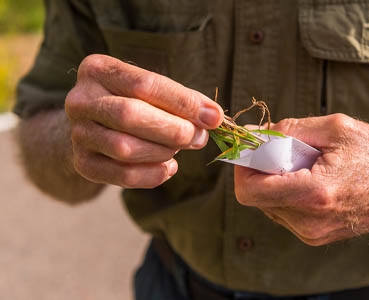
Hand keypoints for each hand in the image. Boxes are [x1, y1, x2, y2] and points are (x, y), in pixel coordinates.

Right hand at [65, 54, 222, 187]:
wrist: (97, 126)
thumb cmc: (134, 102)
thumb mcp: (153, 91)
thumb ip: (183, 100)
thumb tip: (213, 117)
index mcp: (97, 70)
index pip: (144, 85)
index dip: (183, 102)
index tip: (213, 117)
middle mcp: (80, 100)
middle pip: (130, 115)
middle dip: (173, 130)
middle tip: (199, 137)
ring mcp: (77, 133)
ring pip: (125, 148)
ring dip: (164, 152)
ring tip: (180, 149)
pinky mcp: (82, 163)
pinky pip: (122, 176)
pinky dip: (152, 175)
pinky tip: (168, 167)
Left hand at [234, 114, 368, 244]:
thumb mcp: (336, 128)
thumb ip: (288, 130)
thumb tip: (252, 134)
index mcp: (315, 194)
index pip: (249, 191)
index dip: (243, 167)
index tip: (254, 147)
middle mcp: (310, 222)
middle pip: (256, 197)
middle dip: (261, 170)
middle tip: (285, 150)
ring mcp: (312, 234)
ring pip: (268, 205)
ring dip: (276, 181)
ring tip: (307, 165)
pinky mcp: (315, 237)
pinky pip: (283, 213)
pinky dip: (288, 192)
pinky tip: (312, 179)